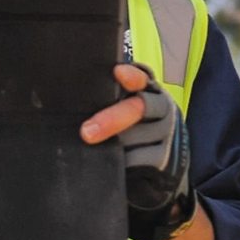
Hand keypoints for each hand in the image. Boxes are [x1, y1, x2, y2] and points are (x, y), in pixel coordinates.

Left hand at [81, 64, 195, 239]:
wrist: (161, 166)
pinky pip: (140, 159)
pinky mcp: (165, 157)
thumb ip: (110, 99)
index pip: (142, 78)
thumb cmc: (133, 130)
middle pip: (138, 108)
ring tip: (98, 148)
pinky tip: (119, 162)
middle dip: (112, 120)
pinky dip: (125, 162)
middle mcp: (162, 107)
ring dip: (116, 144)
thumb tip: (73, 100)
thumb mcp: (125, 109)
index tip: (117, 73)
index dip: (131, 75)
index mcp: (149, 90)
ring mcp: (166, 132)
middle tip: (86, 132)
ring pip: (136, 136)